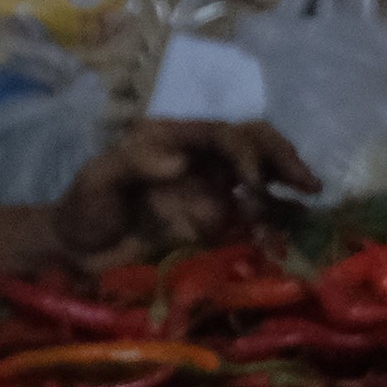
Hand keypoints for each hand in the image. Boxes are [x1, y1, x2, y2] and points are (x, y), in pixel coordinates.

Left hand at [53, 116, 318, 260]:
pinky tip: (299, 220)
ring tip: (308, 198)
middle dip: (280, 159)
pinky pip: (254, 213)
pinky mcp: (215, 222)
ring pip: (260, 175)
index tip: (251, 182)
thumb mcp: (98, 181)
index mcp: (176, 139)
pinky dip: (277, 214)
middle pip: (252, 146)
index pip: (223, 133)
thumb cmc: (84, 210)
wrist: (77, 252)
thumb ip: (133, 164)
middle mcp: (200, 159)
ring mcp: (211, 189)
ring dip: (285, 182)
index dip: (244, 151)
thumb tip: (180, 161)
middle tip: (305, 182)